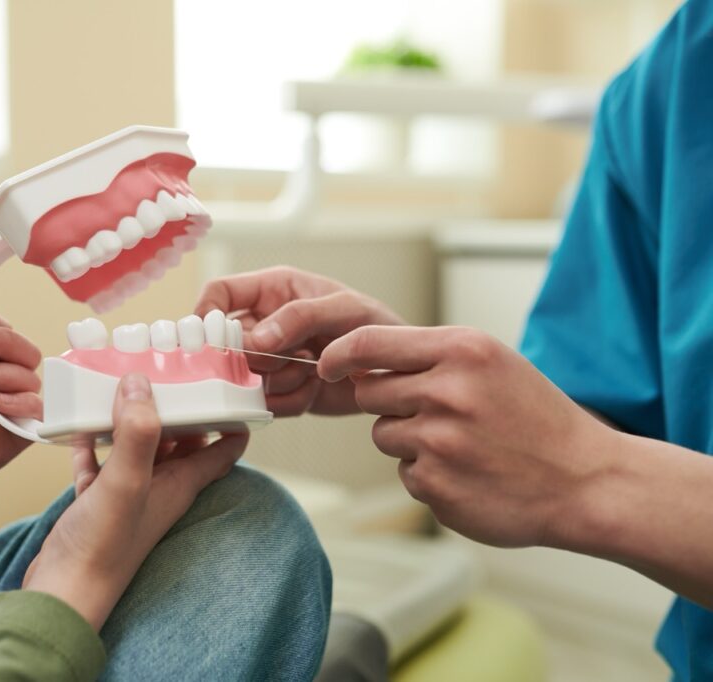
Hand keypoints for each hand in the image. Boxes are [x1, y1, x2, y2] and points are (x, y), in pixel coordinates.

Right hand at [22, 374, 247, 630]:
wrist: (63, 592)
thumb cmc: (103, 547)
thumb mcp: (126, 481)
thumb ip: (137, 433)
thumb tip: (140, 383)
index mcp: (180, 482)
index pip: (223, 448)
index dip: (231, 419)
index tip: (229, 387)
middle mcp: (160, 486)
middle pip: (180, 439)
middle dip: (176, 407)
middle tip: (167, 370)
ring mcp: (128, 494)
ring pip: (138, 446)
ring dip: (131, 420)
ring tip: (119, 386)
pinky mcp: (97, 501)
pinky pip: (99, 462)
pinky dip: (93, 443)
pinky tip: (79, 428)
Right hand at [196, 266, 404, 416]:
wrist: (397, 373)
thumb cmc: (377, 325)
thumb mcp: (344, 308)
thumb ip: (298, 316)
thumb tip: (254, 339)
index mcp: (271, 290)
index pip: (219, 294)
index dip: (206, 315)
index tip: (211, 341)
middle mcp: (263, 324)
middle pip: (226, 345)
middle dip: (254, 359)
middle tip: (286, 359)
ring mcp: (269, 360)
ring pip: (244, 379)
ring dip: (279, 381)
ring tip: (312, 371)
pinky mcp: (279, 392)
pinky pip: (265, 404)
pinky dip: (289, 402)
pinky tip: (314, 390)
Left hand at [318, 325, 617, 548]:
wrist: (586, 481)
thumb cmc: (534, 417)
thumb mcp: (491, 364)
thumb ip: (429, 357)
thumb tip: (357, 361)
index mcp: (462, 350)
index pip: (369, 342)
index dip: (338, 354)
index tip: (325, 365)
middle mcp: (447, 391)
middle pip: (370, 392)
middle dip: (390, 403)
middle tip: (438, 414)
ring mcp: (439, 441)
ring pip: (384, 435)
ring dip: (411, 442)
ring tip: (464, 446)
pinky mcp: (435, 485)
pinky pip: (406, 473)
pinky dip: (430, 476)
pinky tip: (471, 474)